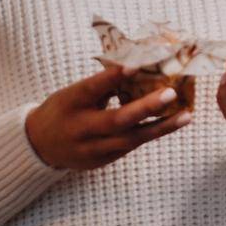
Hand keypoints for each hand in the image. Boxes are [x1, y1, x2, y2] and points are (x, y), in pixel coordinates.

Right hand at [25, 63, 190, 170]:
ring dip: (161, 127)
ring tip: (186, 115)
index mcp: (70, 103)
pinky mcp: (103, 161)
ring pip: (131, 139)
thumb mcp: (74, 93)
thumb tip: (137, 68)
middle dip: (146, 108)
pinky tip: (172, 123)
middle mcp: (81, 129)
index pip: (92, 89)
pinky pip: (131, 146)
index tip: (134, 65)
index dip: (112, 77)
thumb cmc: (63, 110)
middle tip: (171, 93)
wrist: (40, 146)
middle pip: (116, 121)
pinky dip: (152, 133)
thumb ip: (102, 85)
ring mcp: (93, 149)